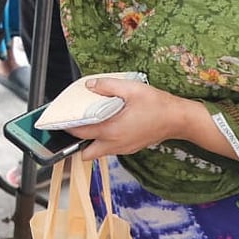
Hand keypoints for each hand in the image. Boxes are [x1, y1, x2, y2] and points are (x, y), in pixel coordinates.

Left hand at [66, 77, 197, 158]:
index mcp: (111, 130)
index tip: (60, 120)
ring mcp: (123, 149)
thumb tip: (90, 85)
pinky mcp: (130, 148)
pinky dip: (103, 141)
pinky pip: (110, 149)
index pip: (80, 134)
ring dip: (91, 141)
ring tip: (90, 123)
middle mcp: (115, 144)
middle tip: (75, 125)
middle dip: (77, 142)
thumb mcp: (131, 89)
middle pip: (86, 153)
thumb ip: (107, 86)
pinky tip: (108, 124)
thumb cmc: (157, 104)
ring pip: (98, 152)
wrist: (178, 119)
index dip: (67, 128)